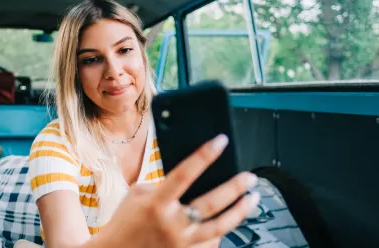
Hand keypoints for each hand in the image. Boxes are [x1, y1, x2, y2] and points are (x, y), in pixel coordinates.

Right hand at [88, 134, 259, 247]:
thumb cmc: (125, 221)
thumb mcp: (138, 194)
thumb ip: (163, 184)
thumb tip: (193, 174)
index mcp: (156, 203)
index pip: (185, 173)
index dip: (205, 155)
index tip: (221, 140)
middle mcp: (171, 224)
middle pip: (212, 203)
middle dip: (235, 187)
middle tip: (250, 176)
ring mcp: (180, 243)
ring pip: (220, 227)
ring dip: (240, 211)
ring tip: (253, 198)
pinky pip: (212, 243)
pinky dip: (224, 230)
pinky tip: (232, 219)